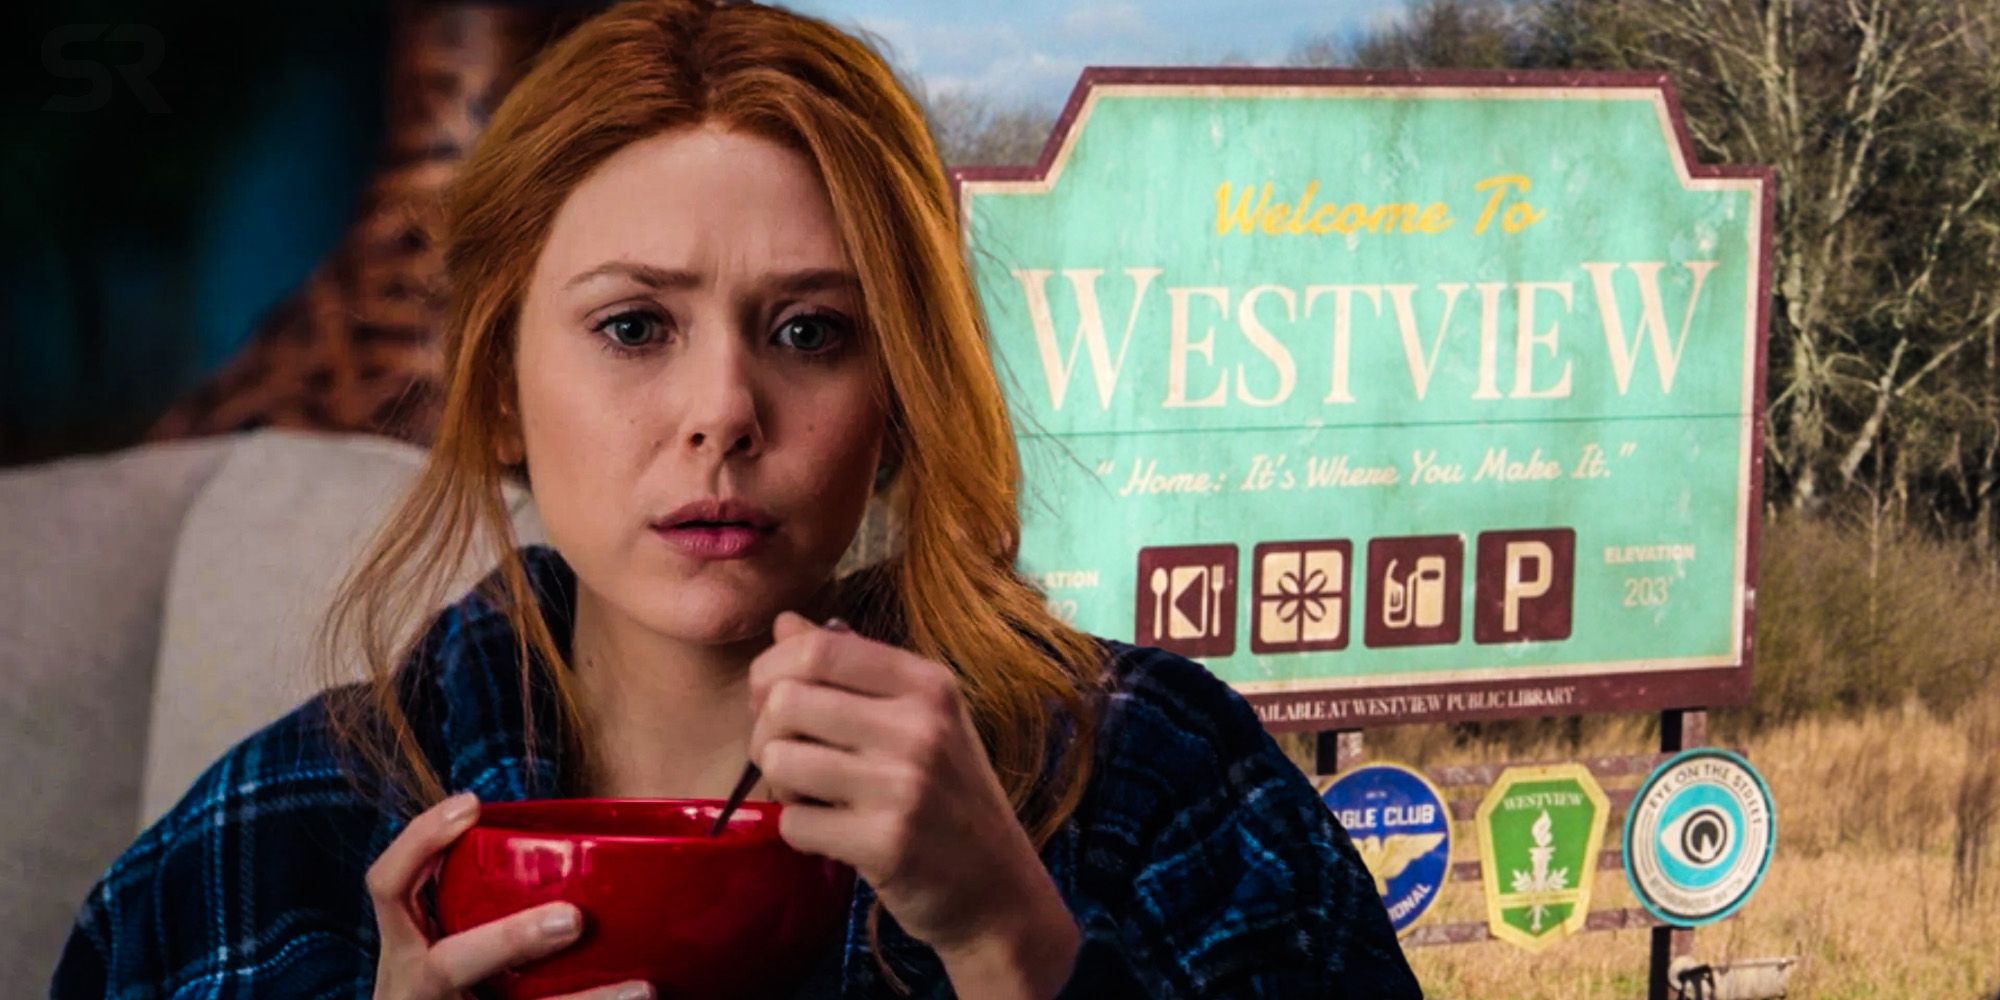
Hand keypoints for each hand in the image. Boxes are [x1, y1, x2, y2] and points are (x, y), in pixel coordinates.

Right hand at [366, 791, 654, 999]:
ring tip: (641, 989)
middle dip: (510, 940)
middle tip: (573, 918)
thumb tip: (579, 848)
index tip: (471, 804)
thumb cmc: (453, 984)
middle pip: (447, 966)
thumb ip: (480, 902)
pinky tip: (640, 996)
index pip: (390, 888)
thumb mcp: (445, 944)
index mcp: (405, 950)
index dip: (419, 843)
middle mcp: (412, 986)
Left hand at [747, 613, 1077, 966]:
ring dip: (782, 786)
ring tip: (814, 797)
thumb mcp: (920, 719)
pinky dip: (800, 831)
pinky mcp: (885, 842)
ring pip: (779, 761)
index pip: (819, 648)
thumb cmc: (949, 796)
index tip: (771, 699)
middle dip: (766, 733)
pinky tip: (833, 834)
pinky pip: (794, 823)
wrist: (998, 887)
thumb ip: (853, 669)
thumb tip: (785, 624)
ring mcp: (904, 785)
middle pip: (785, 701)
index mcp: (928, 685)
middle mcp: (920, 726)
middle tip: (790, 759)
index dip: (772, 670)